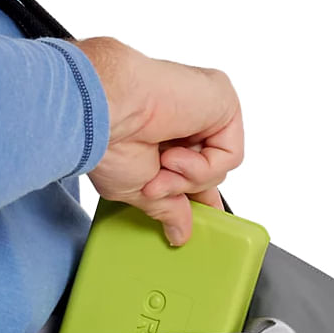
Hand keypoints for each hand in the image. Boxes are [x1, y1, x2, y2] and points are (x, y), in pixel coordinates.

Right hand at [74, 36, 242, 244]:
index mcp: (163, 131)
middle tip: (155, 186)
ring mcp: (205, 107)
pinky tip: (174, 156)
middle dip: (183, 188)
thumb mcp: (136, 187)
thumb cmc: (104, 139)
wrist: (102, 110)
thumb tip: (180, 233)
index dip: (195, 192)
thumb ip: (167, 208)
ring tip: (161, 166)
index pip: (194, 166)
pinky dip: (204, 167)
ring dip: (189, 178)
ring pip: (220, 166)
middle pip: (208, 169)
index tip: (196, 216)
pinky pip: (231, 154)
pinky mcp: (222, 98)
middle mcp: (185, 116)